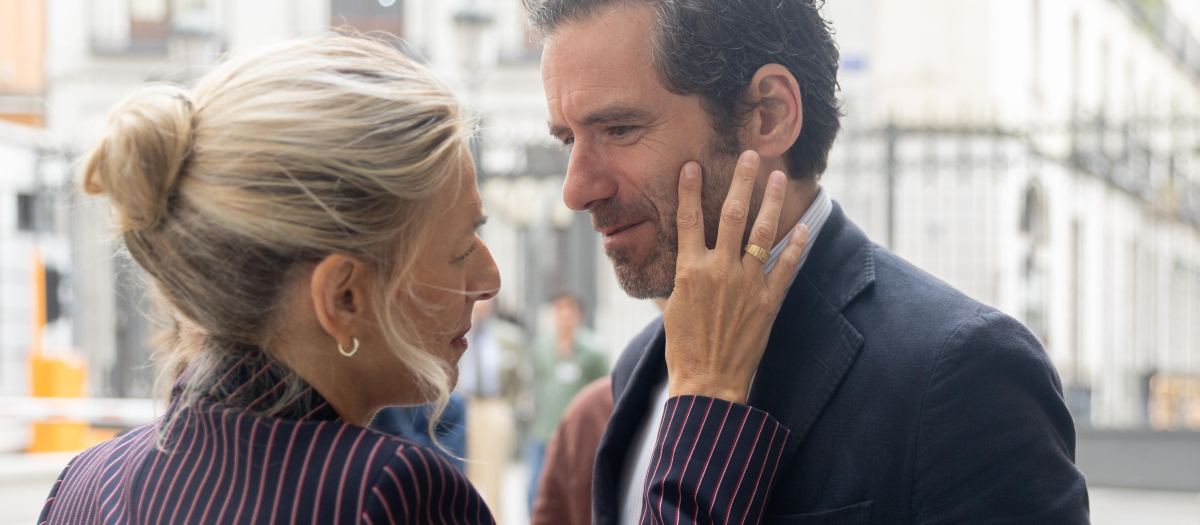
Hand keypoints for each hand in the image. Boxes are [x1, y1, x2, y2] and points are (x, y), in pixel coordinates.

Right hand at [664, 150, 808, 403]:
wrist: (709, 383)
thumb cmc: (684, 350)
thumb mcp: (671, 309)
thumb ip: (677, 280)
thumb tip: (676, 263)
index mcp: (688, 271)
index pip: (687, 219)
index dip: (689, 189)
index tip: (692, 165)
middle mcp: (718, 271)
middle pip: (730, 214)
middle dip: (741, 181)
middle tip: (748, 155)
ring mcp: (746, 284)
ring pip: (761, 232)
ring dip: (771, 201)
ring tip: (778, 178)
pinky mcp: (768, 301)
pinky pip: (786, 266)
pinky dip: (796, 246)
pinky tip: (802, 228)